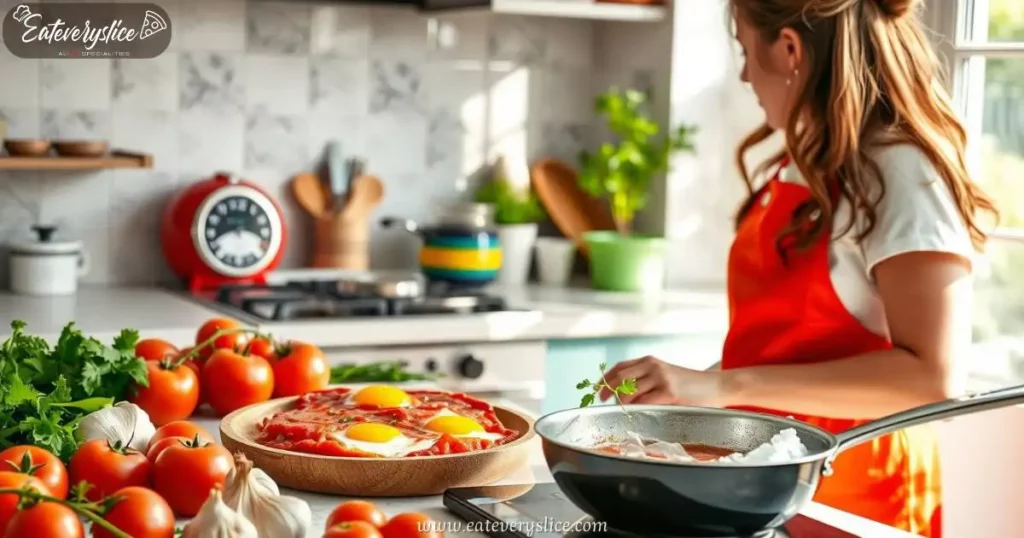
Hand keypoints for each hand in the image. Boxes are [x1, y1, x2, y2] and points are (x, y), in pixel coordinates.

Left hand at [598, 356, 724, 406]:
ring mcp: (660, 378)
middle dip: (608, 390)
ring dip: (621, 403)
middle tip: (602, 401)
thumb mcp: (666, 375)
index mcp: (650, 361)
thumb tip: (622, 394)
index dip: (605, 378)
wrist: (716, 386)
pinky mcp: (669, 392)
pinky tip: (635, 414)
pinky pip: (644, 402)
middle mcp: (653, 366)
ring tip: (622, 410)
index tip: (597, 389)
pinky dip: (635, 409)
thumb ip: (647, 380)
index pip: (620, 367)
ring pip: (629, 391)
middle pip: (620, 377)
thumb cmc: (691, 385)